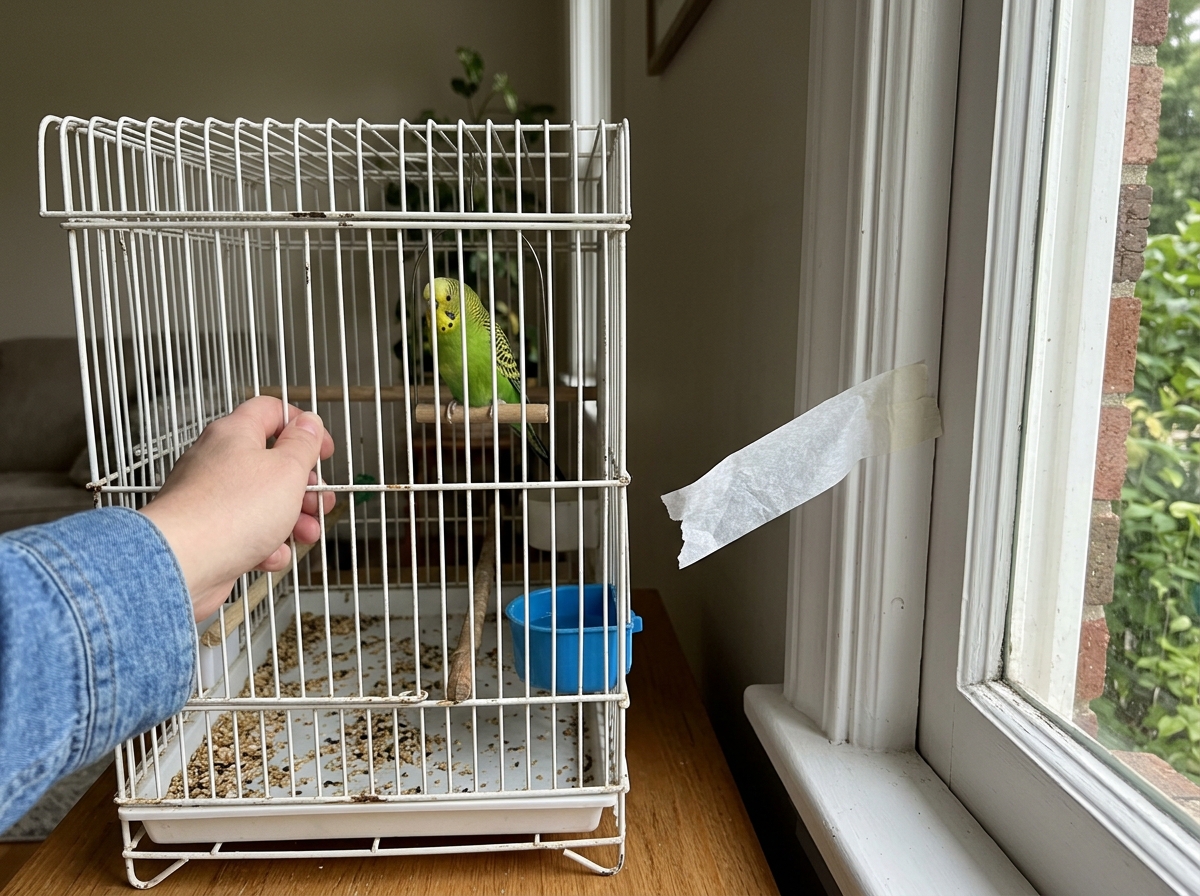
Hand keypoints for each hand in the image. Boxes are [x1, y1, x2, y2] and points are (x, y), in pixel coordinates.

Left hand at [140, 396, 335, 620]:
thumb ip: (303, 444)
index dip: (303, 427)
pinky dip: (264, 545)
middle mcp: (217, 461)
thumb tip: (309, 424)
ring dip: (292, 519)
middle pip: (272, 463)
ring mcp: (209, 498)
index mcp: (234, 434)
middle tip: (319, 500)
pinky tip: (270, 555)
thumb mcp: (286, 470)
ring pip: (262, 502)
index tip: (322, 448)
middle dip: (304, 486)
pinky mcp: (207, 531)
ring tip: (305, 534)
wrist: (182, 563)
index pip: (271, 412)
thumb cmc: (228, 512)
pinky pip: (245, 532)